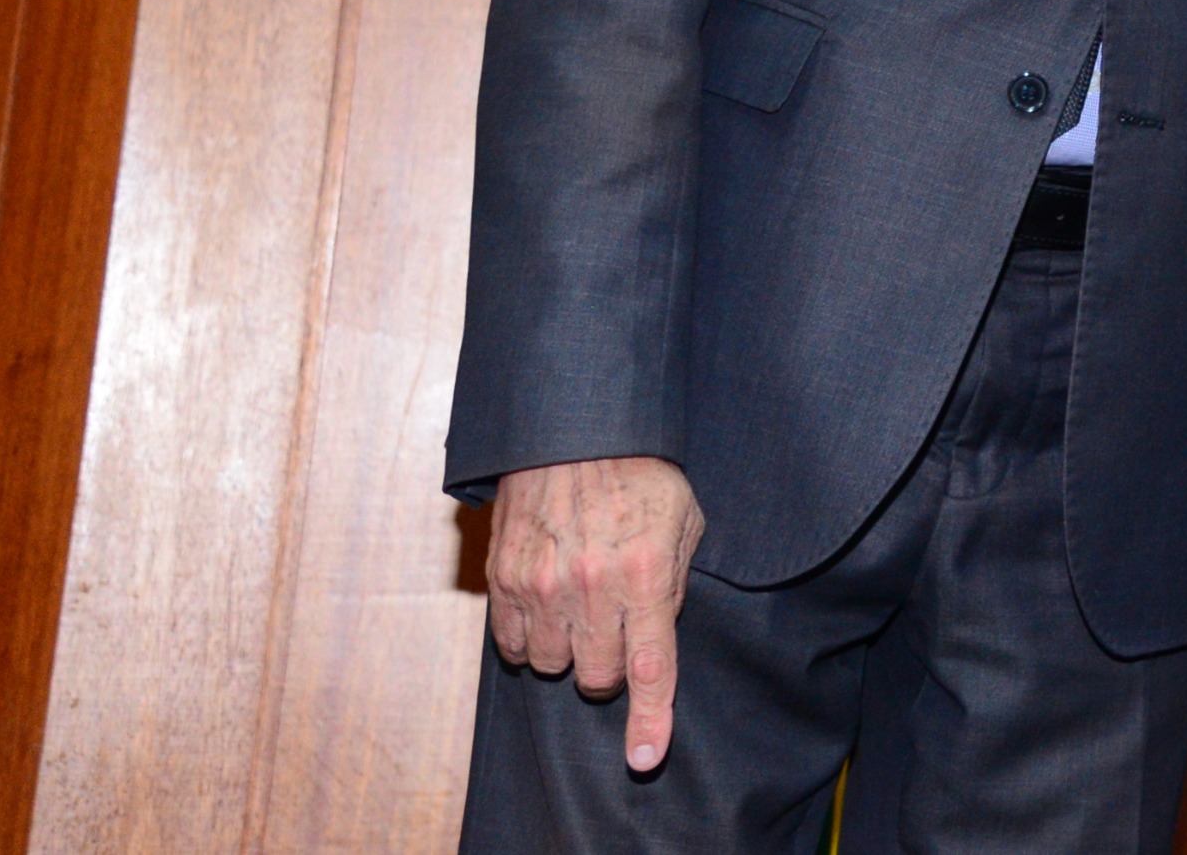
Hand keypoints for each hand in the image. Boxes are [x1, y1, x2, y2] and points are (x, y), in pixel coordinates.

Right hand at [485, 454, 704, 773]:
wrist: (574, 428)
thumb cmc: (640, 472)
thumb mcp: (683, 521)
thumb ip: (673, 584)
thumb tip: (658, 632)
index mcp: (644, 574)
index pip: (649, 669)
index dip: (649, 721)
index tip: (643, 759)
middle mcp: (591, 588)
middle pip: (597, 678)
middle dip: (610, 666)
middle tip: (617, 626)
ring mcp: (541, 586)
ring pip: (552, 666)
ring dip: (569, 651)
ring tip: (581, 605)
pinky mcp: (502, 579)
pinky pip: (511, 646)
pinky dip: (530, 639)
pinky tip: (547, 606)